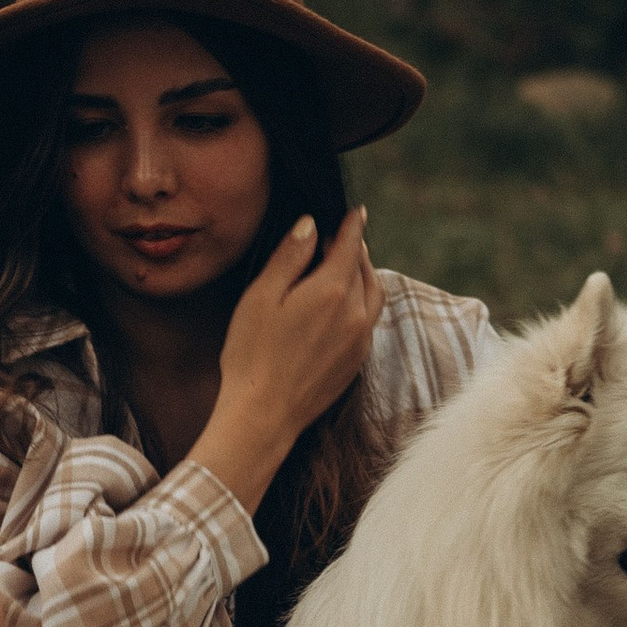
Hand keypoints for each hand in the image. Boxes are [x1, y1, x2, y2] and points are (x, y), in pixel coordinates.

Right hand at [200, 205, 383, 510]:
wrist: (263, 415)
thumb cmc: (252, 354)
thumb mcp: (261, 296)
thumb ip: (290, 257)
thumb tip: (312, 225)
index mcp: (333, 290)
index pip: (351, 244)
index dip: (351, 224)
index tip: (354, 210)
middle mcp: (356, 313)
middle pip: (366, 268)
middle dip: (355, 249)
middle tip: (340, 237)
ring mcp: (361, 340)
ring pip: (374, 295)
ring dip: (364, 275)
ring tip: (346, 267)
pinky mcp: (357, 361)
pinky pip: (369, 321)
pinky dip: (362, 302)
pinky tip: (342, 306)